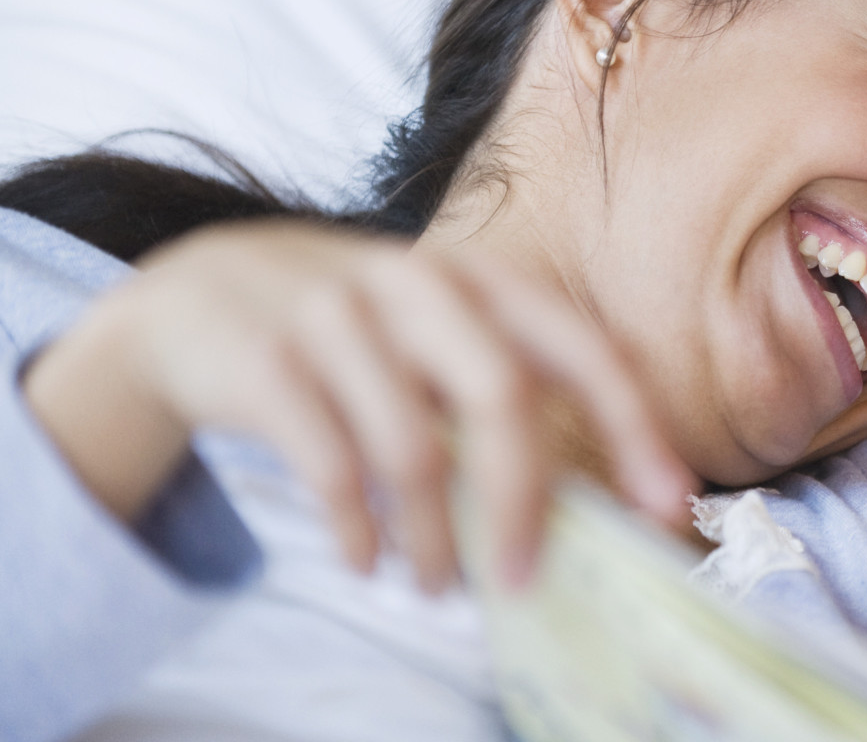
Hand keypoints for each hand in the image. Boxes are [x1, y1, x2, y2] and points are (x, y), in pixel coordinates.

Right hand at [23, 220, 695, 591]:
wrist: (199, 292)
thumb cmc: (354, 330)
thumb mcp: (436, 328)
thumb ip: (505, 388)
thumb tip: (594, 504)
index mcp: (481, 278)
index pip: (582, 345)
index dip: (635, 423)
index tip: (667, 503)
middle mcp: (416, 283)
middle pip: (502, 395)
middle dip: (525, 502)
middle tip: (526, 580)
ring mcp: (337, 316)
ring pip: (414, 449)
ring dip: (435, 540)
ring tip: (438, 587)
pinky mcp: (267, 362)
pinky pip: (332, 469)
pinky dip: (359, 532)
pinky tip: (368, 562)